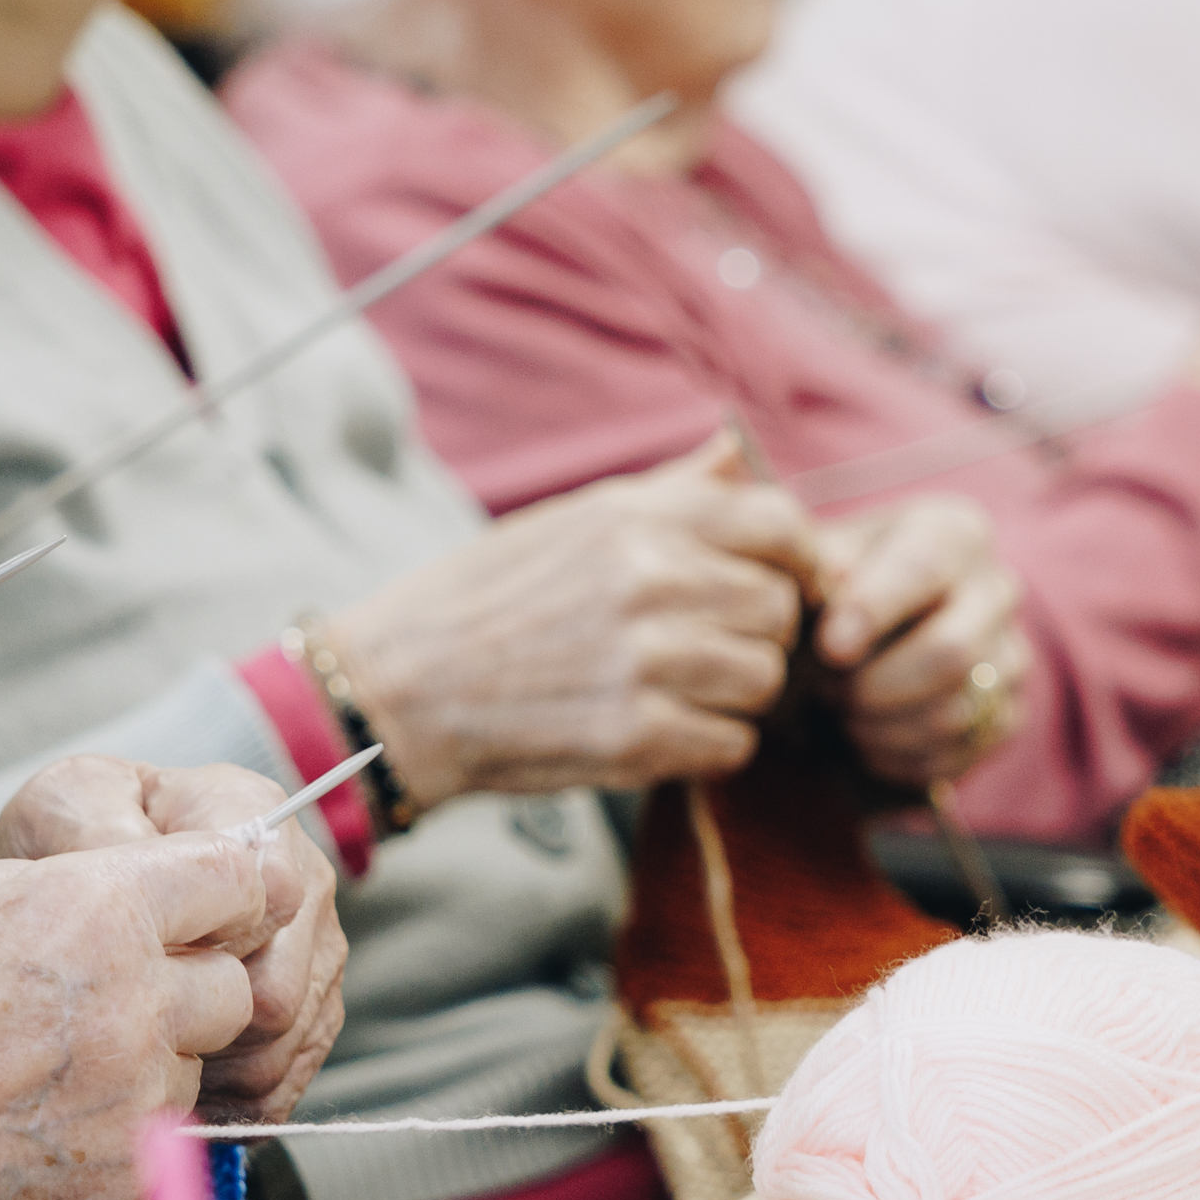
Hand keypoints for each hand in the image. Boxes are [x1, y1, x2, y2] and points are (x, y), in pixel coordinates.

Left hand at [0, 755, 347, 1123]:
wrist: (90, 884)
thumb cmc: (82, 837)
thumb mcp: (69, 803)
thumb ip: (95, 825)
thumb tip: (134, 866)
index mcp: (256, 818)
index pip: (270, 892)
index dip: (207, 938)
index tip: (147, 953)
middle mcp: (304, 886)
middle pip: (279, 990)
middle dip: (196, 1022)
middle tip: (125, 1027)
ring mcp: (313, 959)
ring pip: (281, 1048)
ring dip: (207, 1069)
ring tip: (138, 1059)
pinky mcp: (307, 1022)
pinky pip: (280, 1088)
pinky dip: (222, 1104)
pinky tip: (168, 1090)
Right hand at [0, 831, 298, 1199]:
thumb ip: (48, 894)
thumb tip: (106, 884)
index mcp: (92, 912)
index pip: (236, 878)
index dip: (219, 895)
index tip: (203, 912)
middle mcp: (135, 1001)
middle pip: (230, 987)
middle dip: (186, 992)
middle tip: (104, 1009)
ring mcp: (139, 1099)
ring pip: (193, 1069)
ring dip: (149, 1069)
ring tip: (45, 1081)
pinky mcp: (132, 1179)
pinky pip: (158, 1146)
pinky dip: (114, 1143)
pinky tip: (34, 1139)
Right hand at [320, 437, 816, 800]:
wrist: (397, 692)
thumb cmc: (483, 601)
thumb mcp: (570, 522)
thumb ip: (668, 493)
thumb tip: (738, 452)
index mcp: (637, 518)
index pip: (781, 525)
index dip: (803, 560)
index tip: (793, 586)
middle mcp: (650, 579)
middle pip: (781, 611)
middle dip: (758, 634)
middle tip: (710, 650)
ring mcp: (646, 661)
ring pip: (765, 681)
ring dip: (735, 694)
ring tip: (678, 690)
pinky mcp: (636, 738)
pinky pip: (732, 745)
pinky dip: (707, 746)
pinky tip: (660, 731)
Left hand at [807, 493, 1030, 788]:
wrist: (878, 627)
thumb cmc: (843, 583)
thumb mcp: (825, 555)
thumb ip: (820, 565)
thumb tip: (829, 587)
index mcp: (956, 533)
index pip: (923, 568)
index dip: (874, 611)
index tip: (830, 648)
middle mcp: (998, 589)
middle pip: (952, 653)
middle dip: (874, 686)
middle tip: (825, 691)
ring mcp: (1012, 655)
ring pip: (953, 713)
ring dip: (880, 728)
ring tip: (841, 714)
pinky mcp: (1009, 714)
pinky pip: (957, 753)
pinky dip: (899, 759)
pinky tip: (867, 741)